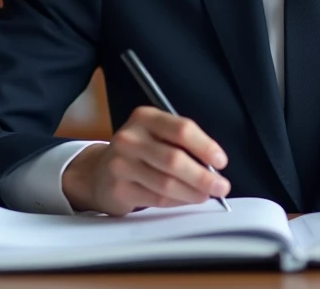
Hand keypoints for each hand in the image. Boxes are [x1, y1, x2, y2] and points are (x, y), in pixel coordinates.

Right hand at [62, 106, 229, 214]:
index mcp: (145, 118)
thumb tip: (214, 165)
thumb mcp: (156, 134)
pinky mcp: (119, 189)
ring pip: (166, 182)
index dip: (205, 146)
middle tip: (221, 186)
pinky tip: (187, 199)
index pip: (181, 129)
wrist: (99, 173)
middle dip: (203, 176)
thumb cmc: (138, 152)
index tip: (221, 160)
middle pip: (174, 159)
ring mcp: (121, 164)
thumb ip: (182, 144)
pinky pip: (157, 198)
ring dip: (193, 192)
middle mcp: (130, 138)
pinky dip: (178, 201)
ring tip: (207, 195)